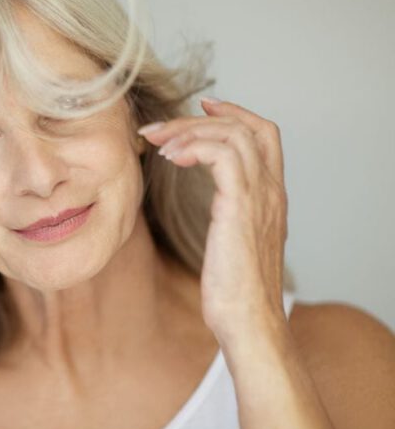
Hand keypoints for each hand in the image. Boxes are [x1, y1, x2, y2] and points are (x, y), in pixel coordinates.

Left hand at [139, 97, 288, 345]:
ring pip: (234, 135)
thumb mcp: (233, 243)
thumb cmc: (234, 291)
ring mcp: (259, 198)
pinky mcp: (241, 208)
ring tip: (157, 143)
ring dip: (188, 130)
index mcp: (271, 196)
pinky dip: (194, 147)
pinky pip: (223, 155)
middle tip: (157, 127)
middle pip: (246, 127)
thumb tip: (210, 204)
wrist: (248, 322)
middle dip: (197, 119)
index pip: (265, 134)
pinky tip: (170, 159)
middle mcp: (271, 191)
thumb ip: (230, 215)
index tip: (202, 105)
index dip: (234, 112)